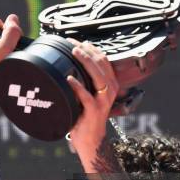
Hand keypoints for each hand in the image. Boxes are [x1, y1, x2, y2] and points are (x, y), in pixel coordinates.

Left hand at [66, 40, 119, 169]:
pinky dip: (77, 86)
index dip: (91, 48)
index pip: (103, 60)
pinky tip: (69, 78)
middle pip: (101, 64)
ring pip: (98, 76)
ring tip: (74, 52)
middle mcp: (110, 90)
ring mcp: (103, 100)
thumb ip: (85, 81)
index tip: (77, 41)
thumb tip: (70, 65)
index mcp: (110, 84)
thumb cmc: (86, 115)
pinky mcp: (95, 110)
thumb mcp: (89, 94)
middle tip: (72, 43)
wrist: (91, 139)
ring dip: (85, 62)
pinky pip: (87, 96)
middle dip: (87, 51)